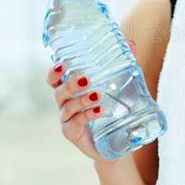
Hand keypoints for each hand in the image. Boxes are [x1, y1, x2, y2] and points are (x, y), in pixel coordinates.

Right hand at [46, 40, 136, 163]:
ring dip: (81, 100)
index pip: (55, 80)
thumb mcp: (119, 86)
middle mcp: (65, 104)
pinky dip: (87, 115)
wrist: (116, 141)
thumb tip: (131, 43)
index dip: (54, 72)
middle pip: (59, 92)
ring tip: (97, 95)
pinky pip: (75, 123)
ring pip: (68, 107)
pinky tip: (99, 110)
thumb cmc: (112, 109)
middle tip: (85, 78)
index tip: (61, 64)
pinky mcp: (72, 133)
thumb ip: (122, 66)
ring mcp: (67, 120)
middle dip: (70, 84)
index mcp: (71, 91)